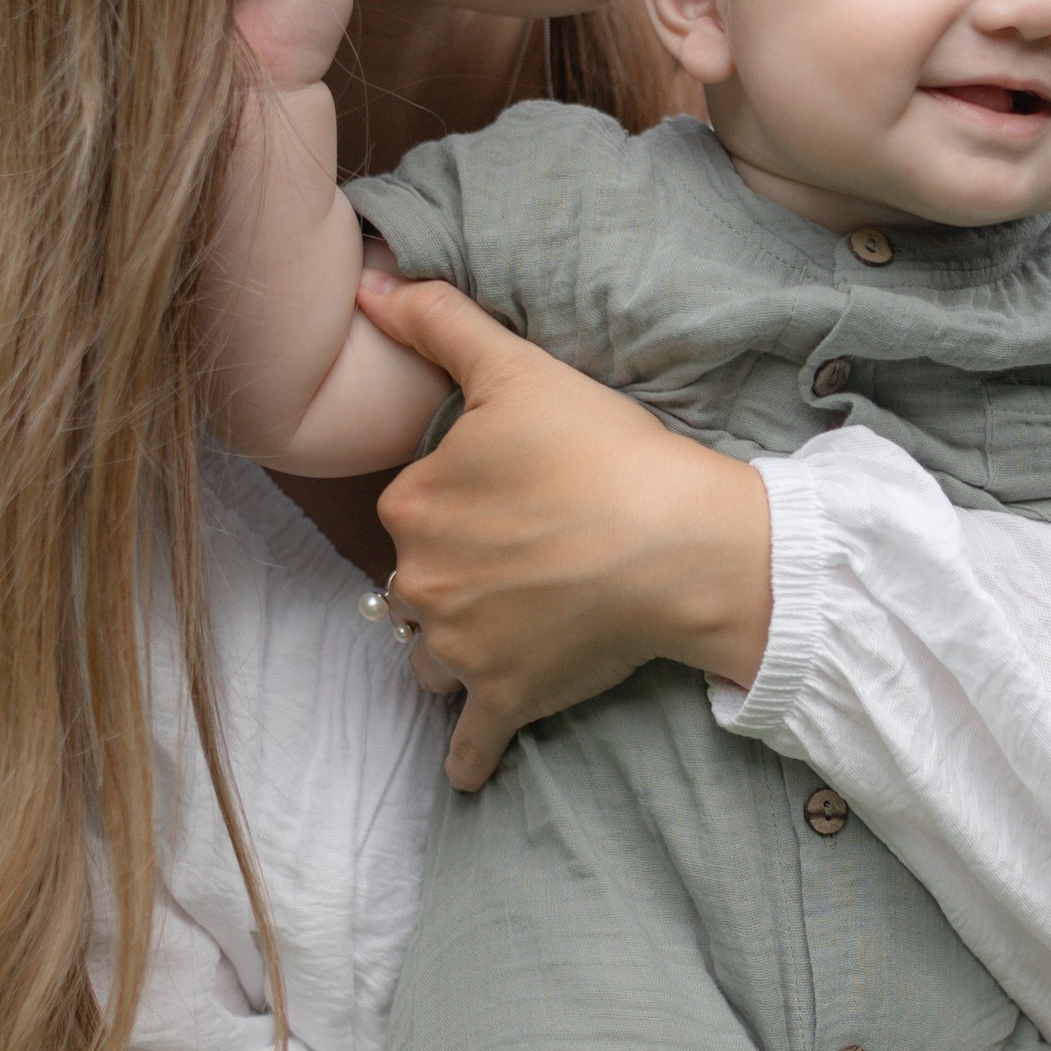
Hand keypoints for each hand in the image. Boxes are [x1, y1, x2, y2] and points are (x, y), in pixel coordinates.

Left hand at [358, 266, 773, 789]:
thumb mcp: (519, 368)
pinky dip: (469, 757)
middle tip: (522, 560)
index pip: (413, 507)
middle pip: (417, 584)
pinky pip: (470, 743)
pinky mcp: (506, 699)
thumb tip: (368, 280)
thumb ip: (438, 323)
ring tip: (502, 635)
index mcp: (411, 504)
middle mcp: (419, 582)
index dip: (459, 501)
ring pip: (431, 658)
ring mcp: (460, 649)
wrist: (682, 542)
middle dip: (453, 578)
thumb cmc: (605, 451)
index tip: (510, 496)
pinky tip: (470, 770)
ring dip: (454, 653)